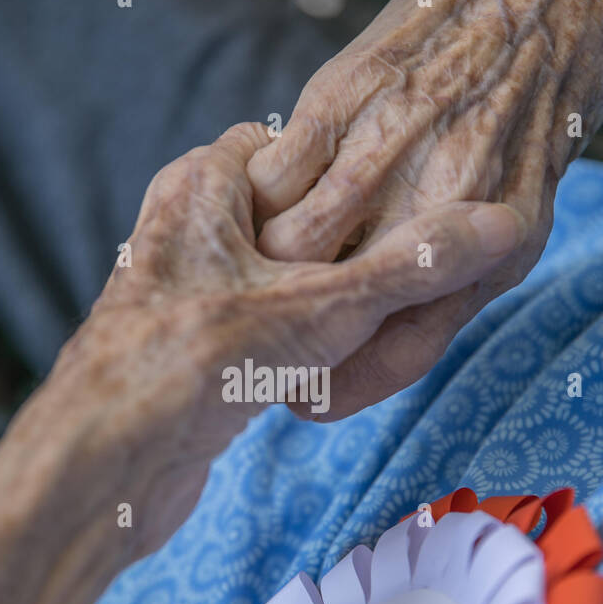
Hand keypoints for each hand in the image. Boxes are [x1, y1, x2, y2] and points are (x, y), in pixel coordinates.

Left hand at [41, 121, 523, 558]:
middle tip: (402, 268)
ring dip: (318, 301)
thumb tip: (498, 226)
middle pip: (284, 215)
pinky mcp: (176, 350)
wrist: (105, 461)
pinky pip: (248, 328)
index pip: (287, 142)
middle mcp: (179, 227)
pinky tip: (318, 372)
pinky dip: (287, 344)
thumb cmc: (197, 362)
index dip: (348, 165)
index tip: (402, 191)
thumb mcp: (326, 307)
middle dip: (342, 244)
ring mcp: (174, 291)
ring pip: (267, 276)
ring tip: (371, 323)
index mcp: (203, 185)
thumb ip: (413, 267)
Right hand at [248, 0, 602, 416]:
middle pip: (324, 313)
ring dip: (256, 269)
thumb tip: (381, 332)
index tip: (304, 394)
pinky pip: (269, 180)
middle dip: (280, 339)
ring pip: (284, 249)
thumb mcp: (530, 210)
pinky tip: (257, 199)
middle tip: (261, 336)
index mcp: (496, 257)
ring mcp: (387, 153)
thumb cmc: (541, 103)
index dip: (336, 390)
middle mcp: (441, 213)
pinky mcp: (340, 98)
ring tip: (248, 270)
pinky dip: (252, 200)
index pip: (394, 359)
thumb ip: (462, 278)